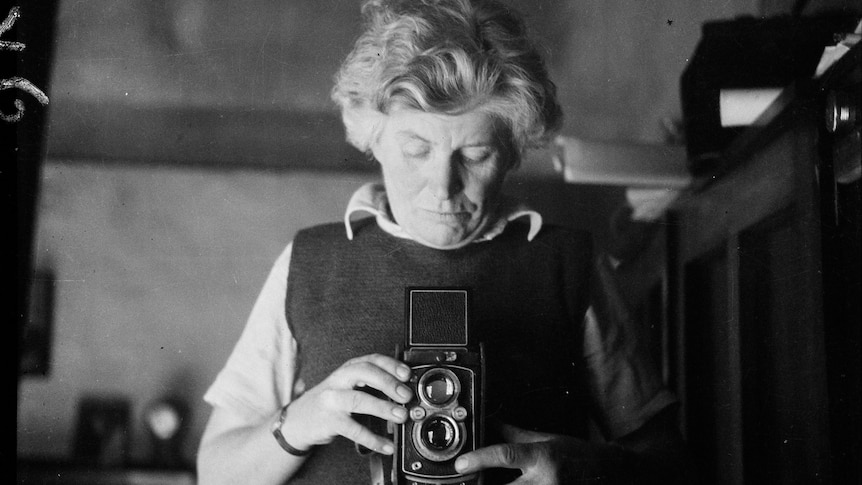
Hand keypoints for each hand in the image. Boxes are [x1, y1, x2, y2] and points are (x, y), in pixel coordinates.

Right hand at [278, 353, 412, 454]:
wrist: (297, 421)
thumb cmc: (329, 402)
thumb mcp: (347, 386)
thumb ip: (371, 384)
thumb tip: (404, 391)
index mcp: (347, 370)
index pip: (370, 360)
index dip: (390, 365)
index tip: (407, 374)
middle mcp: (339, 381)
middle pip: (363, 372)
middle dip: (388, 382)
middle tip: (406, 395)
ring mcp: (332, 400)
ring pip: (359, 399)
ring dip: (383, 407)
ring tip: (401, 416)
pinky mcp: (329, 421)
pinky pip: (354, 430)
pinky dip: (373, 439)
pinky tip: (386, 445)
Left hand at [454, 424, 631, 483]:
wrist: (610, 473)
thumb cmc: (578, 454)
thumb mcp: (546, 439)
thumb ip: (515, 434)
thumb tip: (490, 422)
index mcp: (542, 457)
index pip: (506, 456)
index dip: (480, 459)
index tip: (461, 463)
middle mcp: (545, 480)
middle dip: (483, 484)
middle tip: (466, 480)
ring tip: (483, 481)